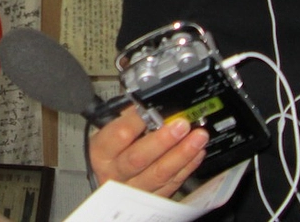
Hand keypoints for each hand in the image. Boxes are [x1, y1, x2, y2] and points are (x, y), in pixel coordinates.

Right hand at [88, 105, 209, 197]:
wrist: (110, 179)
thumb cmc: (110, 151)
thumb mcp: (108, 132)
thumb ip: (128, 117)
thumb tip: (151, 102)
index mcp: (102, 152)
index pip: (119, 135)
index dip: (138, 120)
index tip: (154, 108)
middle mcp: (115, 173)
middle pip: (139, 158)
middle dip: (163, 140)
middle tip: (182, 125)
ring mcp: (133, 189)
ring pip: (159, 174)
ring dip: (182, 154)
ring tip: (198, 137)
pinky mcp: (151, 198)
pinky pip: (171, 184)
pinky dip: (186, 167)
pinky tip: (197, 153)